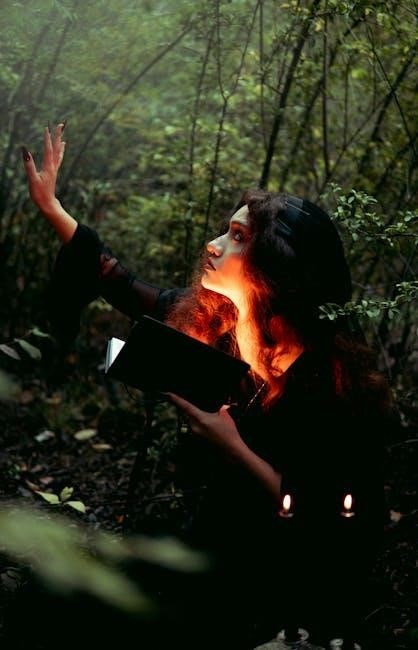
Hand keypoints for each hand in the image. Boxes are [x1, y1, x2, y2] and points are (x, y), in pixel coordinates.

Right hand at [21, 123, 76, 242]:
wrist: (48, 204)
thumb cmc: (39, 194)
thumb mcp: (33, 180)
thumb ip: (29, 165)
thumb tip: (25, 152)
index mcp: (48, 167)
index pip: (48, 149)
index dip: (47, 138)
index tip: (46, 127)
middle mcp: (53, 166)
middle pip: (57, 148)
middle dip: (58, 135)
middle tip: (61, 124)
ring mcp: (54, 169)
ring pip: (58, 152)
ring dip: (60, 141)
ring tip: (63, 133)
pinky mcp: (53, 172)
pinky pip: (59, 158)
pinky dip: (60, 151)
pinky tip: (62, 148)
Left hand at [167, 393, 244, 459]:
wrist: (232, 450)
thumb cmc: (229, 432)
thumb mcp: (225, 415)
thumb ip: (218, 408)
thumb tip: (218, 406)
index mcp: (200, 418)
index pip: (185, 406)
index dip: (176, 399)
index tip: (167, 394)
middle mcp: (194, 427)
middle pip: (189, 414)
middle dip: (196, 412)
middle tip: (209, 415)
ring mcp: (194, 435)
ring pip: (193, 422)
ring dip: (199, 420)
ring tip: (214, 425)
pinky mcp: (197, 441)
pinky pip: (196, 430)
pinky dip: (201, 427)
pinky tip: (212, 431)